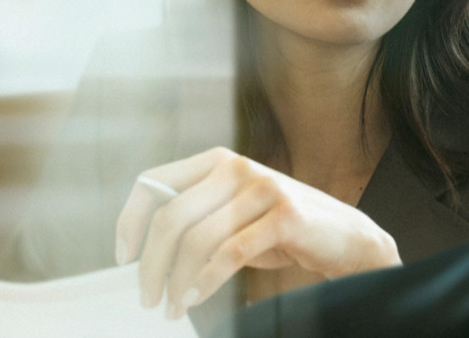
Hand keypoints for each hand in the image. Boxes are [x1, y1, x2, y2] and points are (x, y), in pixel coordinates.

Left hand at [114, 147, 400, 318]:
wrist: (346, 238)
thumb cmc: (282, 232)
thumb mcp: (234, 217)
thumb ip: (196, 220)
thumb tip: (143, 252)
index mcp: (219, 162)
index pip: (153, 182)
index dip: (129, 221)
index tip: (122, 257)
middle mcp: (238, 167)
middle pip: (171, 217)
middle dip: (151, 265)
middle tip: (148, 298)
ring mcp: (264, 188)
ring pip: (198, 240)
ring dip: (177, 281)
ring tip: (173, 307)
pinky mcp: (287, 215)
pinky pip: (230, 253)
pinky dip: (206, 281)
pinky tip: (196, 298)